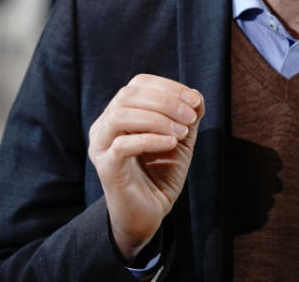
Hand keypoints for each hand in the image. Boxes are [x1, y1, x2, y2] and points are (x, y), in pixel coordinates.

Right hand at [88, 74, 204, 261]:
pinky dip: (150, 139)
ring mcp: (101, 145)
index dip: (168, 87)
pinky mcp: (105, 167)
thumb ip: (188, 117)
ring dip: (157, 119)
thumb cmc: (161, 173)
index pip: (138, 84)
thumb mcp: (180, 139)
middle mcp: (104, 125)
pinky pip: (122, 145)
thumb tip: (196, 96)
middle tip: (191, 117)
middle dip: (165, 101)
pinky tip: (171, 143)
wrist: (149, 214)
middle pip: (128, 95)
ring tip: (182, 132)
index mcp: (120, 113)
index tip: (194, 100)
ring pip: (120, 116)